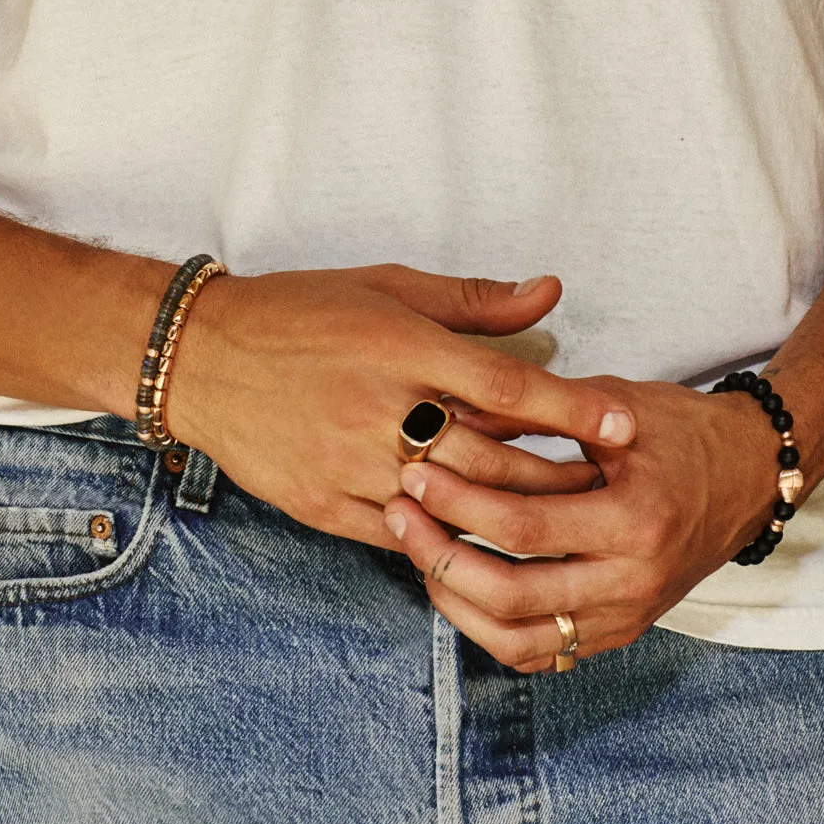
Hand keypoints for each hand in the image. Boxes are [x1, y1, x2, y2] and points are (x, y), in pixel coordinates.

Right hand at [167, 265, 636, 548]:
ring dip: (508, 514)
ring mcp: (349, 465)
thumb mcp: (384, 288)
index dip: (572, 409)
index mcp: (399, 349)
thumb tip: (548, 293)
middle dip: (555, 476)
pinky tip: (478, 536)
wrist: (200, 359)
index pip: (507, 387)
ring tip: (555, 516)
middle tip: (601, 485)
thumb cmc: (298, 313)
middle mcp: (379, 411)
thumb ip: (472, 301)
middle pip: (490, 459)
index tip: (623, 426)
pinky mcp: (324, 506)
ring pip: (451, 505)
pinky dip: (446, 536)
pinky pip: (403, 534)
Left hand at [383, 377, 779, 668]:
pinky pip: (541, 655)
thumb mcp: (615, 405)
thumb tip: (451, 414)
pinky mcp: (617, 632)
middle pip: (511, 595)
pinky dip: (490, 630)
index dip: (456, 503)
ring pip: (517, 640)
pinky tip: (458, 590)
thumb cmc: (681, 432)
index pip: (523, 528)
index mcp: (636, 520)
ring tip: (418, 554)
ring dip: (454, 602)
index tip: (413, 474)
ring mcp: (625, 616)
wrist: (749, 476)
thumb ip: (537, 412)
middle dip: (439, 556)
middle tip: (397, 516)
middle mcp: (632, 582)